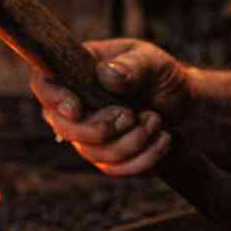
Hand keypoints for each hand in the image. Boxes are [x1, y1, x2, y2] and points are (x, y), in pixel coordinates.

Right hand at [29, 39, 193, 175]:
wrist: (186, 108)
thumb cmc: (161, 77)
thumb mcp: (152, 61)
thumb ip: (132, 65)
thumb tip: (107, 75)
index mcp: (77, 73)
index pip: (44, 84)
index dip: (53, 99)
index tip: (76, 108)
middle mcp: (75, 106)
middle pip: (62, 127)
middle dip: (97, 128)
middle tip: (129, 115)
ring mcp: (88, 136)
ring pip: (92, 152)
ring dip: (131, 140)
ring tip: (155, 120)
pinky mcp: (106, 159)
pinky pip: (114, 169)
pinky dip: (144, 157)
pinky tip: (162, 138)